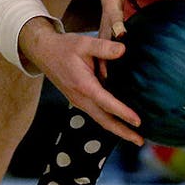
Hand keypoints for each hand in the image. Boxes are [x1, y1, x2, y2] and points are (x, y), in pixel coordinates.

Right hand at [20, 16, 141, 143]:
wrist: (44, 52)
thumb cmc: (65, 47)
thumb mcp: (84, 43)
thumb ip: (104, 47)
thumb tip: (123, 50)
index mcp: (84, 85)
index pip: (106, 103)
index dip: (123, 113)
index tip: (138, 122)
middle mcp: (81, 98)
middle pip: (104, 120)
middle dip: (123, 132)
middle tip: (140, 141)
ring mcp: (79, 101)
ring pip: (100, 119)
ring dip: (117, 129)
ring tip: (134, 136)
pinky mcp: (79, 100)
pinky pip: (96, 114)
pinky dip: (109, 121)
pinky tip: (120, 122)